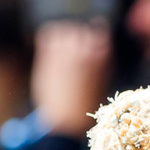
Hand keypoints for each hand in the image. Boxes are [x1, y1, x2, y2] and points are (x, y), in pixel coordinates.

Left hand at [32, 19, 112, 137]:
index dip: (93, 35)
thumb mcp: (102, 81)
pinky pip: (47, 33)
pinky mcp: (49, 56)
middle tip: (71, 51)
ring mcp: (66, 52)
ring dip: (63, 36)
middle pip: (81, 28)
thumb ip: (100, 60)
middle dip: (78, 36)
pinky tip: (49, 48)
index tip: (89, 43)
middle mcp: (86, 50)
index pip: (100, 29)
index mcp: (102, 57)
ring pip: (65, 29)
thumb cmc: (85, 104)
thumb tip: (97, 42)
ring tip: (60, 49)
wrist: (66, 120)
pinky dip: (48, 37)